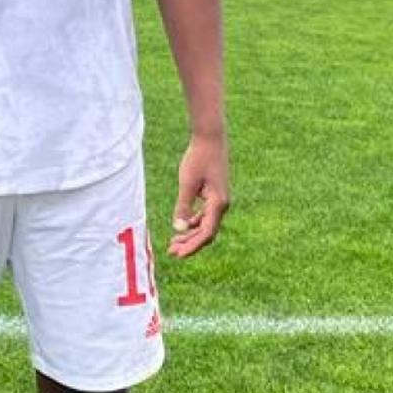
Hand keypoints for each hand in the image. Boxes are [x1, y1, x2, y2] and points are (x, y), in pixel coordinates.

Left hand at [168, 132, 229, 257]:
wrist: (210, 138)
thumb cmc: (198, 158)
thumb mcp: (187, 183)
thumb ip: (183, 206)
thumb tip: (179, 228)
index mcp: (218, 203)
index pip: (206, 233)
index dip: (192, 246)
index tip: (177, 255)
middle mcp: (222, 204)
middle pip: (207, 232)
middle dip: (190, 243)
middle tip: (171, 251)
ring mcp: (220, 200)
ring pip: (206, 224)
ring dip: (191, 234)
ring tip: (174, 242)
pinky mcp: (215, 194)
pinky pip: (206, 214)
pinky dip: (195, 222)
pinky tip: (183, 225)